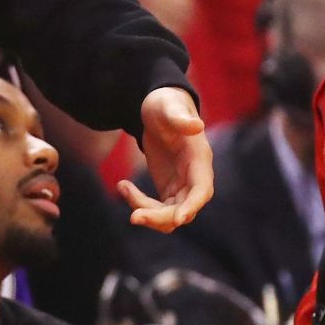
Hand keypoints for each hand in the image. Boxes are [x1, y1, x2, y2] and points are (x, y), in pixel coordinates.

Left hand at [118, 86, 212, 230]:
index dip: (192, 206)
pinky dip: (139, 202)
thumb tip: (197, 125)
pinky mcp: (168, 189)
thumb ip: (180, 117)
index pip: (201, 190)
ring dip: (147, 213)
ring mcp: (182, 186)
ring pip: (169, 215)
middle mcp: (194, 177)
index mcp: (200, 160)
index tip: (178, 219)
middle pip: (184, 210)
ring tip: (123, 187)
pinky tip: (122, 185)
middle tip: (133, 217)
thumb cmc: (166, 104)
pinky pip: (156, 208)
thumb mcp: (169, 106)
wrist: (158, 109)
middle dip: (160, 217)